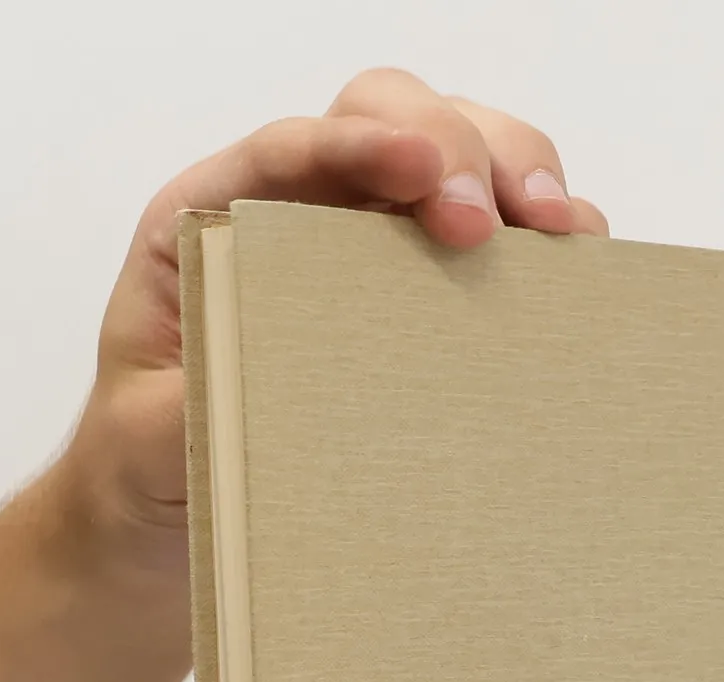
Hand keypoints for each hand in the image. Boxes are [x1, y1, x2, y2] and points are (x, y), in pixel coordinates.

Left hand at [59, 69, 607, 585]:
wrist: (171, 520)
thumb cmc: (154, 463)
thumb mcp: (148, 436)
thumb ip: (189, 396)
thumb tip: (249, 370)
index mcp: (218, 220)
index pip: (294, 149)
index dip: (364, 143)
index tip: (423, 170)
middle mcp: (303, 214)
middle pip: (393, 119)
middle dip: (457, 149)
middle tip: (490, 225)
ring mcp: (373, 253)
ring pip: (460, 159)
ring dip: (519, 176)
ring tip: (561, 233)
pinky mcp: (428, 306)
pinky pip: (499, 246)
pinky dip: (544, 249)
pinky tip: (575, 275)